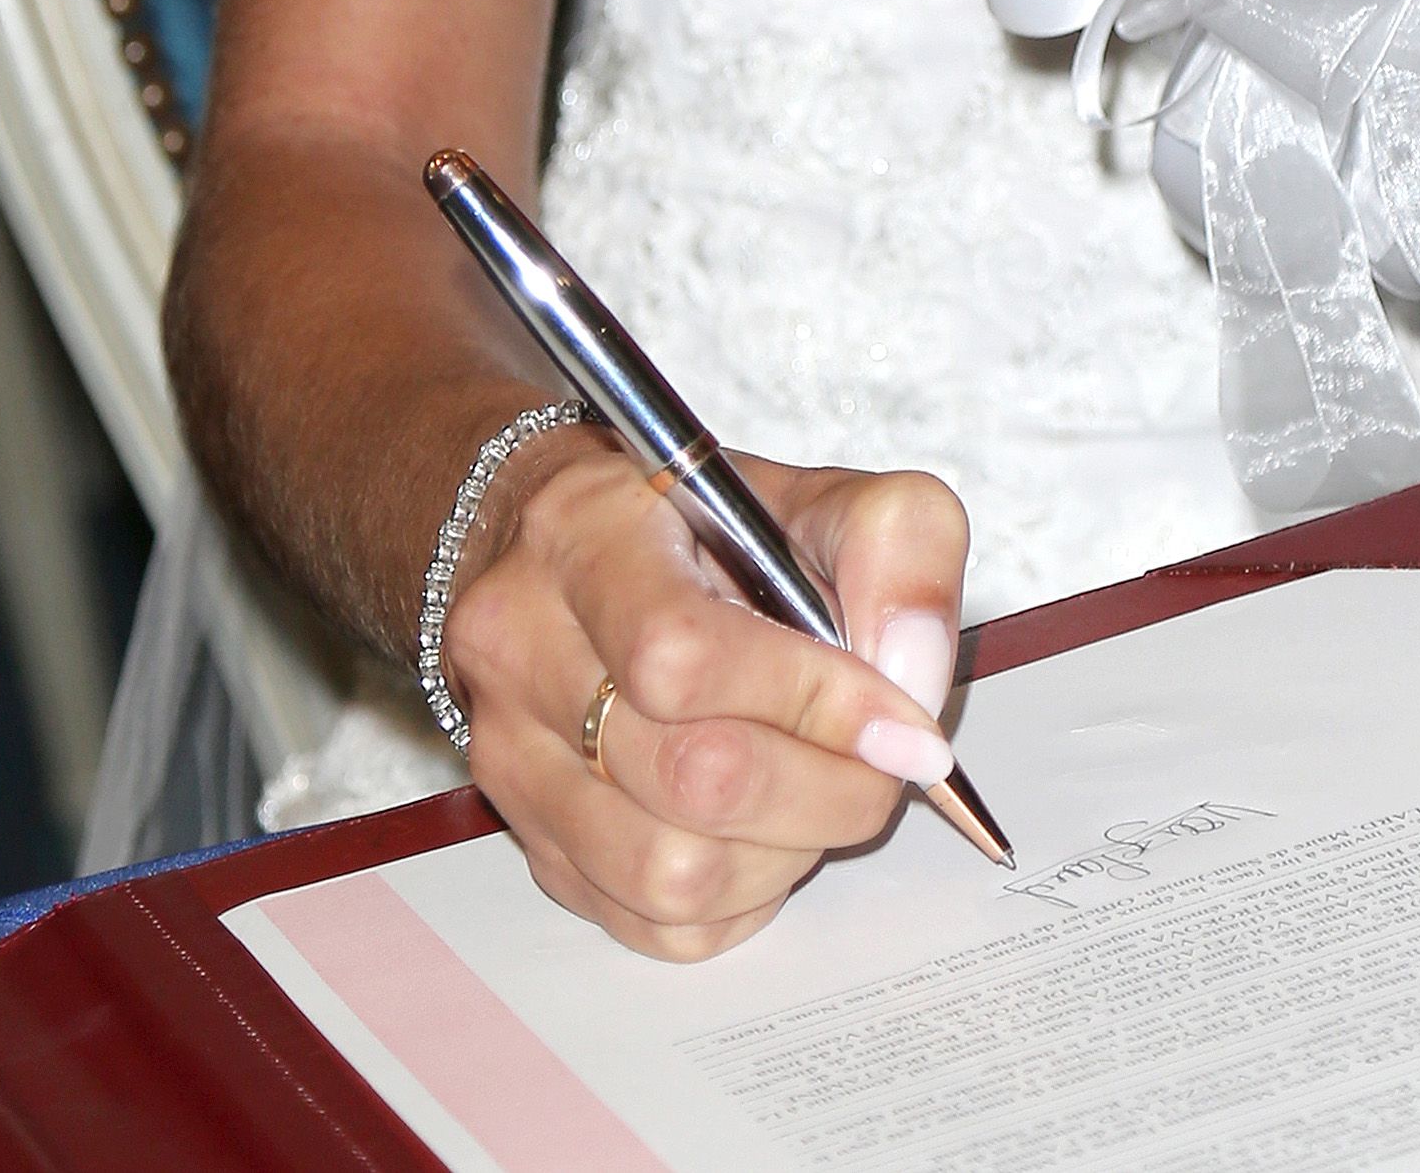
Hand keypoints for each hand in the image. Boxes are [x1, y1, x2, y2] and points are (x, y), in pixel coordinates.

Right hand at [444, 431, 971, 957]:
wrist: (578, 553)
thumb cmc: (704, 528)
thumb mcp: (820, 493)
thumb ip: (896, 547)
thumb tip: (910, 675)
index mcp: (586, 533)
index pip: (684, 655)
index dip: (816, 706)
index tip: (907, 727)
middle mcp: (521, 647)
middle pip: (688, 779)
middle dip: (827, 790)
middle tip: (883, 766)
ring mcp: (509, 757)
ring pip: (670, 874)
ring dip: (786, 852)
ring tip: (816, 789)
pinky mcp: (531, 842)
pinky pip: (655, 926)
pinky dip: (740, 899)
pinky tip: (762, 828)